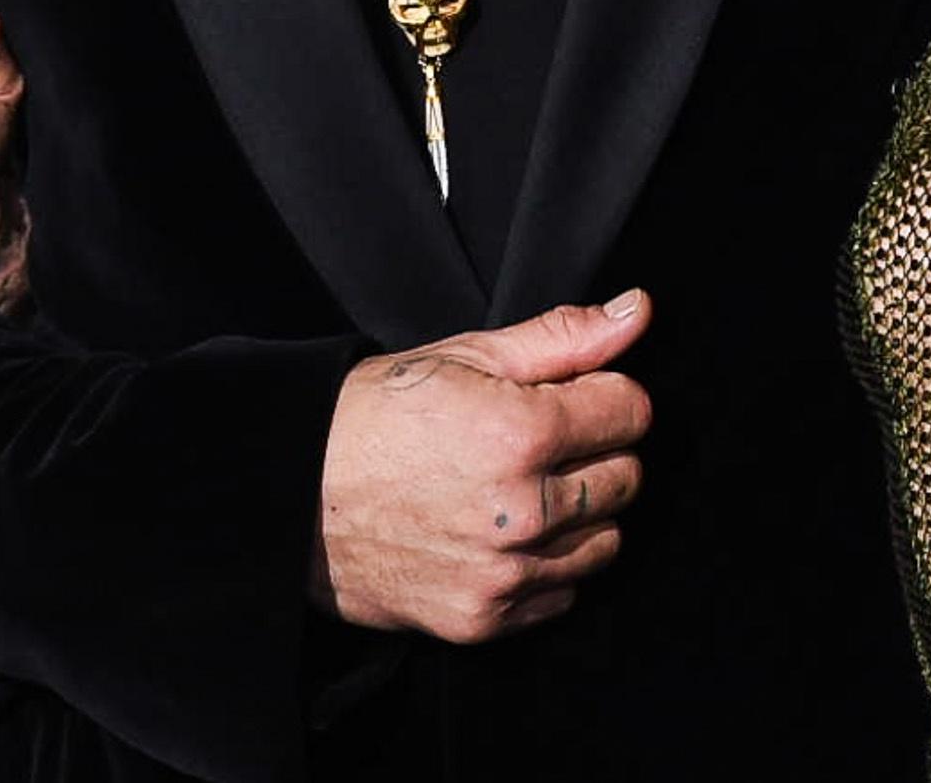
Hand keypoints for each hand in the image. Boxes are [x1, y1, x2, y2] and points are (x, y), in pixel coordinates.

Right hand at [315, 291, 653, 643]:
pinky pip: (563, 593)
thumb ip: (561, 337)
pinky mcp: (485, 619)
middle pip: (627, 478)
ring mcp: (505, 573)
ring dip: (577, 514)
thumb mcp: (463, 356)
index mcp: (522, 432)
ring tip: (518, 488)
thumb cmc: (373, 416)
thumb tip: (638, 311)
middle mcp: (523, 510)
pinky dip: (545, 565)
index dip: (604, 395)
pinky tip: (500, 534)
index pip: (633, 411)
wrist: (293, 496)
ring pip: (604, 542)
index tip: (569, 395)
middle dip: (595, 452)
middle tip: (537, 441)